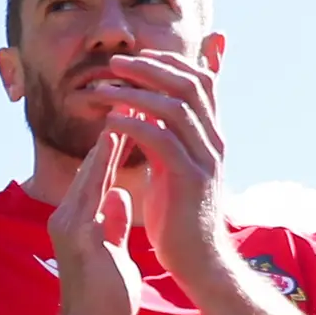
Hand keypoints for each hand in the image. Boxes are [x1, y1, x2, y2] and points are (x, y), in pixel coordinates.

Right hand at [44, 127, 141, 314]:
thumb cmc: (106, 300)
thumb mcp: (113, 252)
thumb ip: (113, 222)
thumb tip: (119, 197)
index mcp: (80, 221)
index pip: (100, 175)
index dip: (118, 146)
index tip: (137, 117)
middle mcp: (68, 217)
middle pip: (93, 166)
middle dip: (114, 133)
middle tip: (131, 100)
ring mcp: (69, 224)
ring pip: (90, 173)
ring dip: (108, 141)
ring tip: (124, 110)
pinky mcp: (75, 234)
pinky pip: (91, 192)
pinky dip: (103, 166)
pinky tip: (116, 148)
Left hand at [84, 47, 229, 275]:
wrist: (197, 259)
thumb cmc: (178, 216)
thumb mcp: (172, 168)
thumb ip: (165, 138)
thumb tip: (148, 114)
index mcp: (209, 136)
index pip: (201, 82)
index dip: (172, 62)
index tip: (140, 55)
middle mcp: (213, 141)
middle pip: (190, 85)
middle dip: (152, 67)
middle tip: (115, 62)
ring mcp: (205, 159)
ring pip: (176, 107)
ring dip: (136, 91)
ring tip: (102, 87)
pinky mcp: (190, 179)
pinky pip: (163, 140)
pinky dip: (135, 125)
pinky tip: (109, 122)